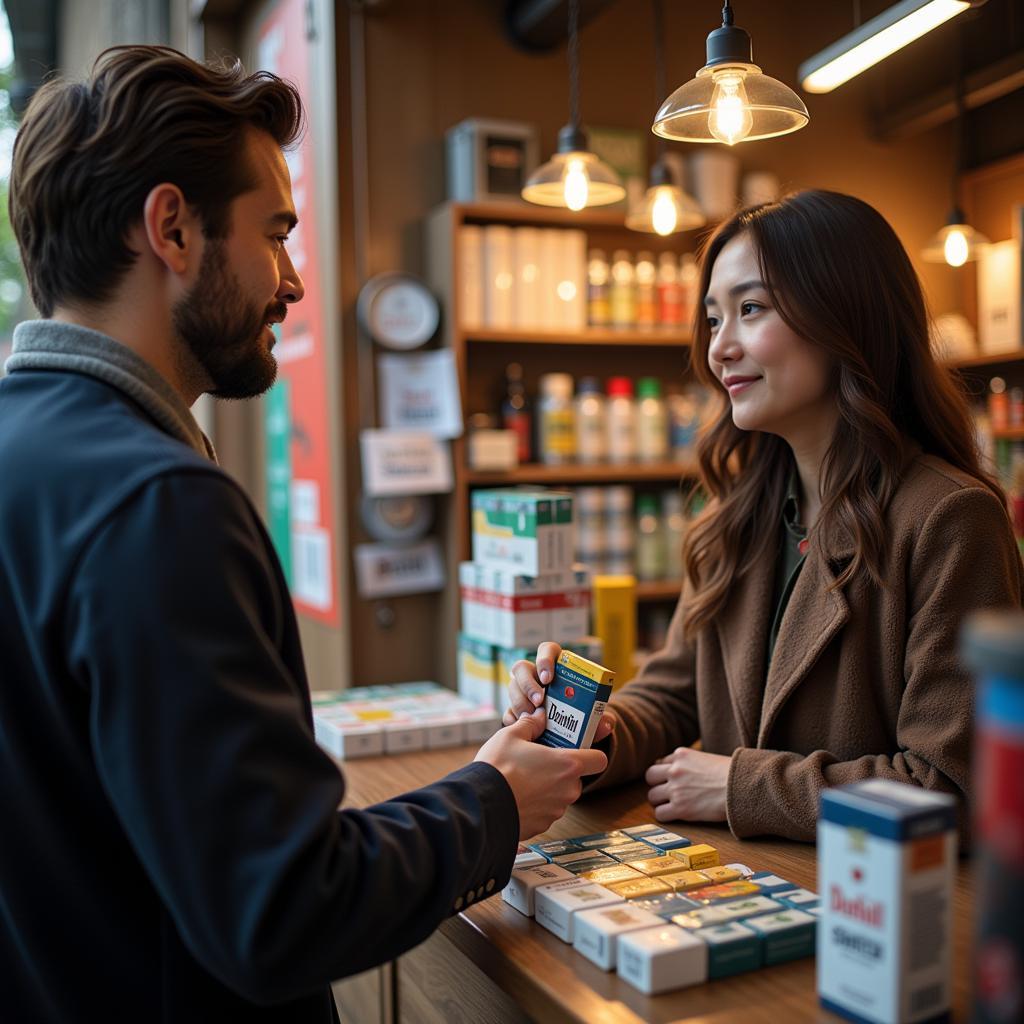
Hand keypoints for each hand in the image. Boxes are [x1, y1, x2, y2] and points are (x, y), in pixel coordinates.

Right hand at [475, 708, 607, 839]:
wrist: (480, 806)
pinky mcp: (543, 826)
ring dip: (548, 788)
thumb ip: (530, 724)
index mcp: (567, 764)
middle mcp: (567, 790)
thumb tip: (539, 717)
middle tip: (540, 761)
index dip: (591, 754)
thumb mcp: (511, 735)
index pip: (599, 760)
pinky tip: (517, 796)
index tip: (577, 749)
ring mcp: (556, 811)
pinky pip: (546, 810)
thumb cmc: (498, 769)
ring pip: (560, 795)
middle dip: (561, 771)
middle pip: (576, 778)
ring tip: (523, 779)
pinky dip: (536, 804)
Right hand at [502, 641, 616, 744]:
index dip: (545, 659)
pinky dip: (513, 719)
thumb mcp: (592, 715)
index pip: (547, 650)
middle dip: (528, 684)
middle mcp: (536, 675)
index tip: (548, 677)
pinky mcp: (514, 709)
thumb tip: (607, 723)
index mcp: (556, 666)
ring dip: (520, 701)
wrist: (571, 734)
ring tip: (532, 718)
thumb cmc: (581, 715)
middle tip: (539, 700)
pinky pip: (508, 710)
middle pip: (522, 667)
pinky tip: (521, 728)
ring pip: (512, 687)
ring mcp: (522, 691)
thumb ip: (599, 718)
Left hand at [644, 747, 730, 822]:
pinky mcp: (680, 808)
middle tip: (668, 793)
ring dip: (660, 802)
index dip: (666, 774)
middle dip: (657, 785)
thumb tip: (681, 771)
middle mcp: (674, 770)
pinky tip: (675, 815)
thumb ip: (690, 763)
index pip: (661, 763)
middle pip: (650, 777)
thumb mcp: (706, 758)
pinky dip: (665, 816)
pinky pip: (660, 814)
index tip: (673, 781)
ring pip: (652, 796)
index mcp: (681, 754)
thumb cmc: (732, 774)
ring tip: (672, 805)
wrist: (742, 787)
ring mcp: (675, 789)